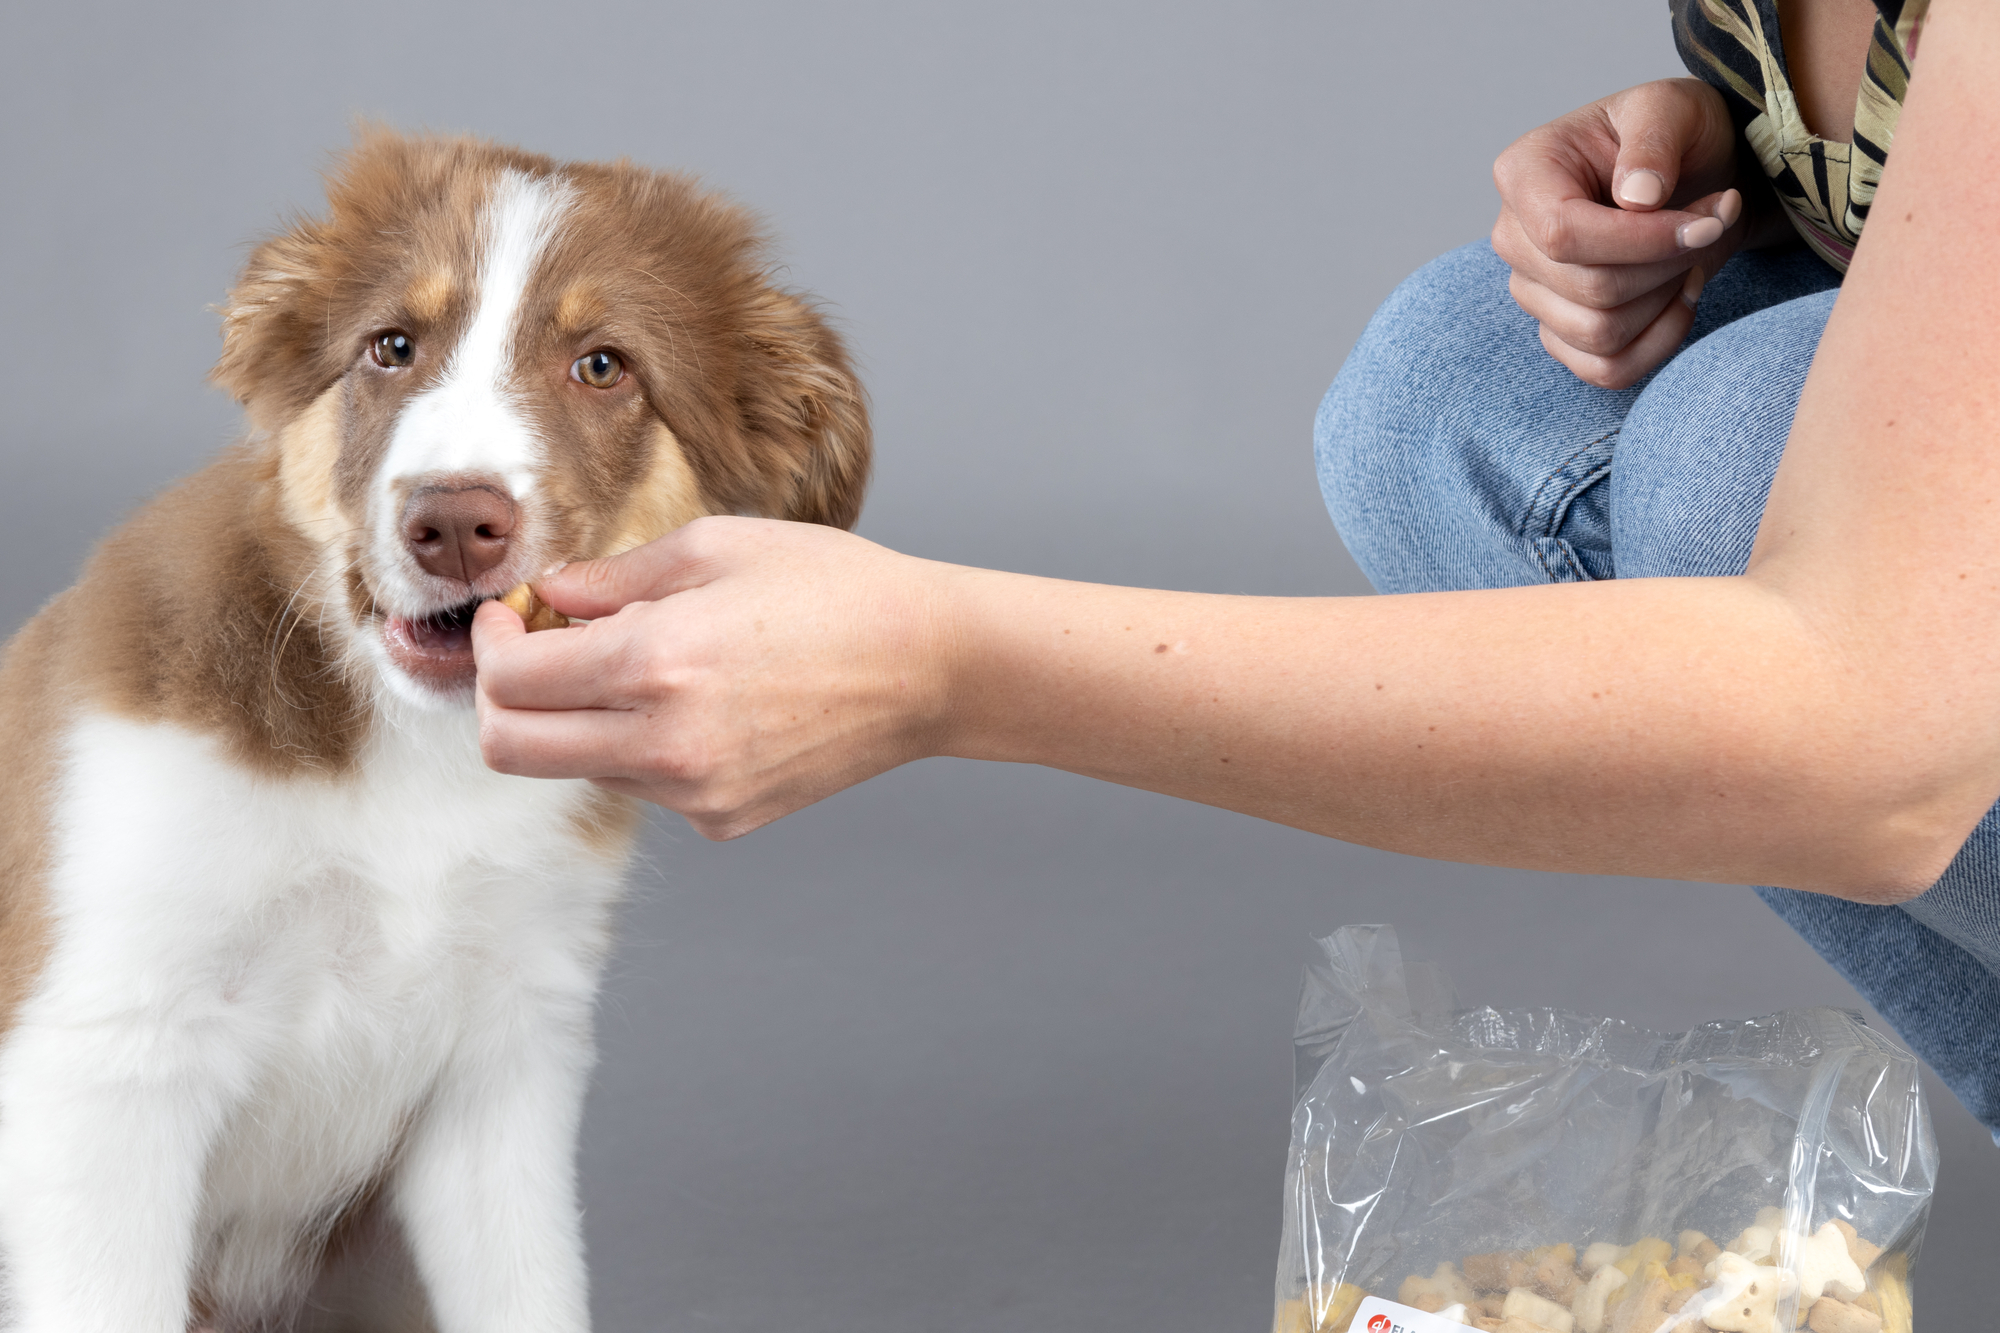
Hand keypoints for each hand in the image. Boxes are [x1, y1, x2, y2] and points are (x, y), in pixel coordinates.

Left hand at [471, 517, 956, 838]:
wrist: (931, 666)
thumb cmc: (836, 589)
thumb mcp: (717, 547)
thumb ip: (612, 579)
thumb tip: (547, 597)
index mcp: (654, 663)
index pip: (508, 681)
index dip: (488, 642)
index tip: (508, 615)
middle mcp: (665, 742)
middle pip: (512, 749)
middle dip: (499, 697)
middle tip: (530, 652)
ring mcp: (695, 792)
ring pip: (578, 767)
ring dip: (578, 717)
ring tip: (644, 663)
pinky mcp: (723, 819)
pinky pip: (644, 784)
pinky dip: (642, 744)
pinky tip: (703, 701)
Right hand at [1492, 78, 1759, 388]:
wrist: (1692, 170)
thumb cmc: (1674, 133)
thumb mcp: (1671, 107)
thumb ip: (1653, 139)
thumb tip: (1637, 198)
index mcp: (1523, 174)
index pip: (1562, 234)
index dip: (1639, 242)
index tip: (1706, 221)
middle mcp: (1514, 238)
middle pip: (1589, 289)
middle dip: (1668, 265)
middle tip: (1712, 223)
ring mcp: (1532, 291)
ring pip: (1600, 334)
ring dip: (1667, 300)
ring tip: (1691, 255)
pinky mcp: (1560, 332)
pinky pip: (1606, 370)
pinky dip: (1659, 343)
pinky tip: (1680, 297)